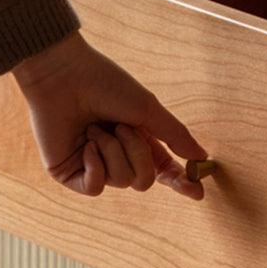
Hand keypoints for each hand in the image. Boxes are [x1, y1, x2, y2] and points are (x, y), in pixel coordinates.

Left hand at [12, 31, 206, 197]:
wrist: (64, 75)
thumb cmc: (106, 84)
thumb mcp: (148, 109)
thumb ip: (175, 136)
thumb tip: (202, 157)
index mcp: (139, 140)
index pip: (164, 171)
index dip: (181, 182)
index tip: (198, 192)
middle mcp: (117, 155)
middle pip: (144, 180)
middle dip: (138, 154)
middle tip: (123, 127)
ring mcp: (93, 166)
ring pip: (121, 181)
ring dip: (113, 150)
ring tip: (96, 127)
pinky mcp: (70, 174)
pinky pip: (95, 188)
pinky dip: (95, 165)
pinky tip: (86, 144)